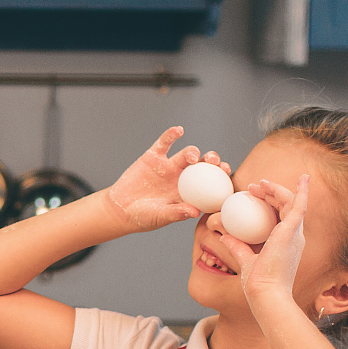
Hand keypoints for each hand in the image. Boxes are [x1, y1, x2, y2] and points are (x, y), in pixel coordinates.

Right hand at [105, 128, 229, 232]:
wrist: (119, 209)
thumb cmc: (143, 217)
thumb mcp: (160, 217)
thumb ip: (177, 213)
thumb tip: (195, 212)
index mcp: (189, 193)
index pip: (211, 184)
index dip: (221, 178)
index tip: (227, 175)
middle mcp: (182, 178)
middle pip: (204, 166)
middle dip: (213, 161)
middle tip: (216, 163)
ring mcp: (169, 166)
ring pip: (187, 154)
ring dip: (193, 152)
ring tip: (192, 157)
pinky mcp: (153, 157)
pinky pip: (165, 143)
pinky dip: (171, 135)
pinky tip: (178, 131)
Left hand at [213, 174, 308, 313]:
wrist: (266, 293)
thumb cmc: (259, 283)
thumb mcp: (245, 260)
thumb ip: (237, 247)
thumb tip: (224, 237)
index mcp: (286, 243)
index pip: (281, 216)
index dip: (270, 202)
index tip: (255, 193)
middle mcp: (294, 237)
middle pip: (286, 206)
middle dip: (271, 193)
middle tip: (254, 186)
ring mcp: (295, 233)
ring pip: (290, 202)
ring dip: (276, 189)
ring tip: (260, 183)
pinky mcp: (292, 231)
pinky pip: (299, 206)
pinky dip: (301, 191)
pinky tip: (303, 178)